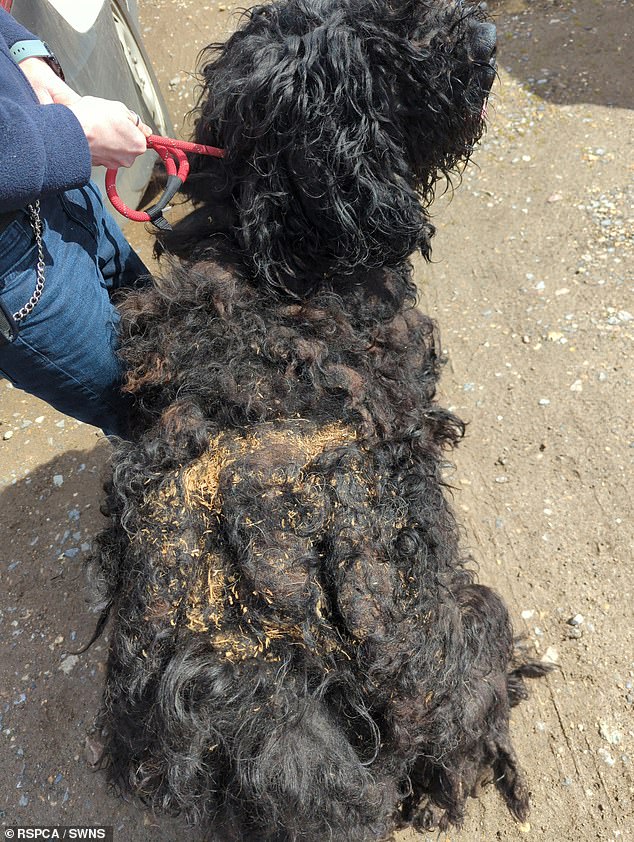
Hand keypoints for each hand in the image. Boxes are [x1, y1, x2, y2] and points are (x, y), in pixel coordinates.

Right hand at [19, 57, 151, 168]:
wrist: (69, 131)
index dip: (131, 125)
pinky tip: (92, 136)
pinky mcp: (99, 164)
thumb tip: (142, 127)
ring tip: (98, 128)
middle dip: (120, 134)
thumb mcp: (119, 109)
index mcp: (138, 145)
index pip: (141, 135)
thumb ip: (135, 120)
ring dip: (109, 140)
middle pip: (128, 144)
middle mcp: (128, 158)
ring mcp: (113, 163)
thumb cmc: (93, 119)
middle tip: (109, 122)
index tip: (124, 122)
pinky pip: (102, 153)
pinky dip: (99, 146)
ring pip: (115, 149)